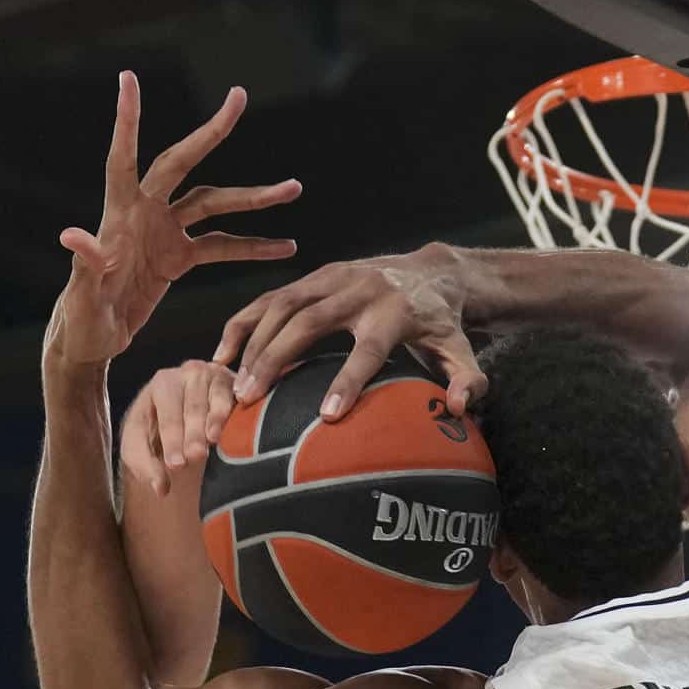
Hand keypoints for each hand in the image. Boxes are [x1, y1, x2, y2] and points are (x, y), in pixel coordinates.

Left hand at [49, 72, 300, 367]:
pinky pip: (222, 244)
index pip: (123, 159)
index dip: (128, 120)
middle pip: (183, 163)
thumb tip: (71, 235)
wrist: (90, 343)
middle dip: (212, 132)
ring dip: (253, 197)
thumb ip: (84, 265)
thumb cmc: (79, 321)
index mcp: (117, 216)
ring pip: (214, 203)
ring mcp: (164, 232)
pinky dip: (252, 246)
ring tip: (294, 189)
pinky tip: (285, 247)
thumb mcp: (82, 298)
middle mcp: (143, 213)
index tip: (129, 79)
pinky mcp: (178, 257)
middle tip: (239, 98)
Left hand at [120, 361, 236, 496]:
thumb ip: (146, 466)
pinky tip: (229, 429)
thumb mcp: (142, 447)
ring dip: (212, 423)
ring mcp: (213, 375)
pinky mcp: (235, 382)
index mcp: (161, 384)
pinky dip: (229, 414)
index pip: (167, 413)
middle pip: (191, 406)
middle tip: (194, 457)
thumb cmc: (160, 431)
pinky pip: (232, 397)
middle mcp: (188, 374)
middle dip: (192, 433)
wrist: (185, 417)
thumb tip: (161, 488)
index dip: (171, 439)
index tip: (176, 464)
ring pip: (214, 400)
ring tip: (211, 443)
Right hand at [211, 242, 486, 420]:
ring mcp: (331, 277)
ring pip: (282, 304)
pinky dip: (243, 323)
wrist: (431, 272)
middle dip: (276, 358)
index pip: (368, 348)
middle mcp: (359, 289)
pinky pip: (270, 297)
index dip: (348, 380)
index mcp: (395, 312)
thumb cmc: (442, 324)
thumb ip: (467, 379)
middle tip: (249, 400)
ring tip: (233, 386)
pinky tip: (220, 355)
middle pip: (310, 322)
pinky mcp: (313, 275)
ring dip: (253, 343)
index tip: (326, 416)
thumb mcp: (461, 351)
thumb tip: (460, 408)